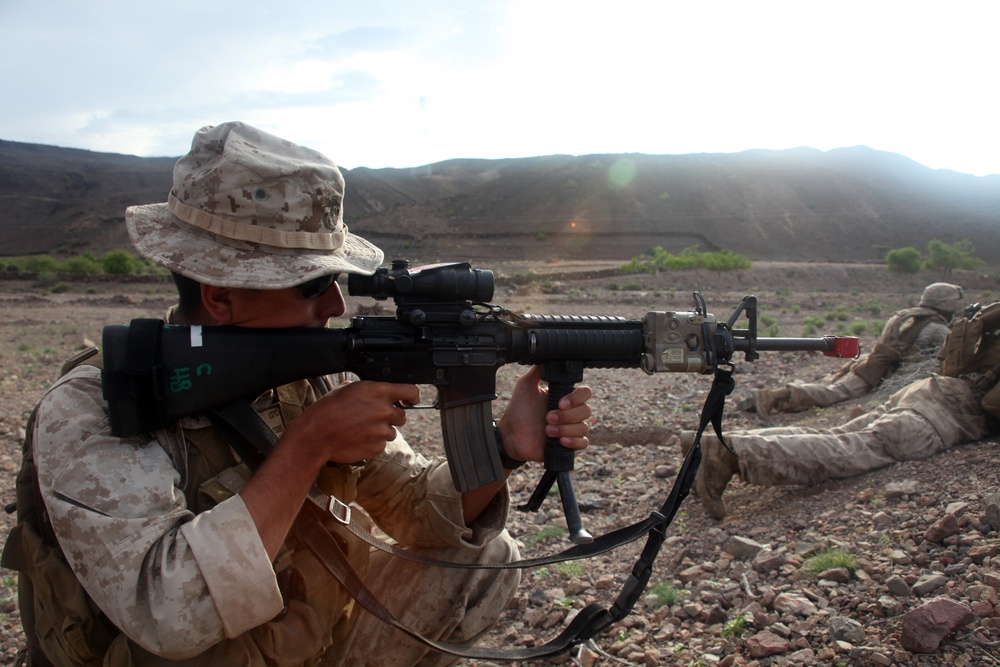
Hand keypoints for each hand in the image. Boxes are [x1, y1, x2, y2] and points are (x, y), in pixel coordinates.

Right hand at [280, 380, 420, 465]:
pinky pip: (381, 445)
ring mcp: (382, 431)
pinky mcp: (377, 447)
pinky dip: (373, 443)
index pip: (410, 391)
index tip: (411, 400)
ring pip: (391, 432)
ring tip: (360, 429)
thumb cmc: (327, 410)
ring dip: (380, 431)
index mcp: (378, 391)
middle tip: (372, 418)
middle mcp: (384, 410)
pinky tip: (357, 439)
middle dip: (390, 417)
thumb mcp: (347, 389)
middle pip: (402, 416)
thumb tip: (376, 392)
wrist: (316, 435)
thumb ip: (368, 390)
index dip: (412, 396)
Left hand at [497, 366, 592, 463]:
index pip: (585, 393)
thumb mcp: (526, 385)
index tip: (560, 402)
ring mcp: (569, 428)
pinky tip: (560, 440)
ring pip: (583, 427)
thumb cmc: (518, 410)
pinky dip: (574, 441)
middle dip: (567, 415)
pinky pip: (583, 443)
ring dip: (566, 429)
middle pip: (586, 411)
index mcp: (564, 397)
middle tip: (548, 417)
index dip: (576, 398)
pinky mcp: (567, 445)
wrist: (511, 434)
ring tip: (547, 430)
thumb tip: (545, 353)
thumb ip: (538, 370)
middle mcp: (570, 412)